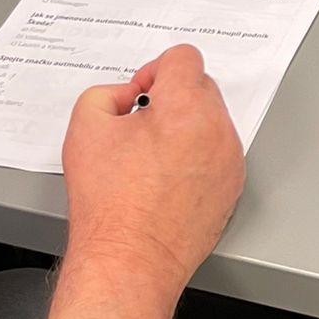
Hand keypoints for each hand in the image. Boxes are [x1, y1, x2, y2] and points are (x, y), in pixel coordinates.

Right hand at [61, 45, 244, 296]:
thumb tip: (127, 96)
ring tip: (150, 161)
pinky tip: (166, 181)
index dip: (155, 70)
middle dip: (171, 98)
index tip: (141, 94)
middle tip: (139, 128)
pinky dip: (197, 157)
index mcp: (185, 106)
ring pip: (211, 121)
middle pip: (200, 87)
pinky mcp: (233, 186)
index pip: (183, 58)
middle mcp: (217, 128)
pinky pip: (218, 154)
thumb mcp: (85, 128)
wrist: (130, 261)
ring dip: (185, 128)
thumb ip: (105, 93)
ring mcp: (230, 159)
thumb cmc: (109, 204)